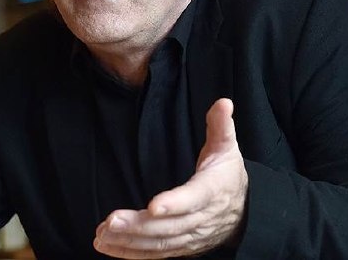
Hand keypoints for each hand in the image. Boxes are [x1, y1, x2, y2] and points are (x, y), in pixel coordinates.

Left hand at [93, 98, 247, 258]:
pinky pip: (156, 253)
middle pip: (170, 226)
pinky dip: (131, 253)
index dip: (174, 203)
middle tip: (111, 221)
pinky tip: (108, 247)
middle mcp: (201, 218)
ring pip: (160, 243)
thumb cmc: (228, 175)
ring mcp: (191, 237)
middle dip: (139, 226)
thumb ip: (221, 126)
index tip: (152, 205)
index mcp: (212, 191)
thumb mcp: (228, 148)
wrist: (245, 212)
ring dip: (130, 241)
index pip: (193, 199)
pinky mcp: (181, 247)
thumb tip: (223, 102)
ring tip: (102, 235)